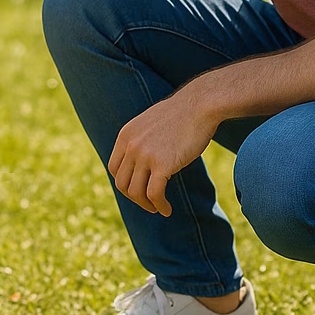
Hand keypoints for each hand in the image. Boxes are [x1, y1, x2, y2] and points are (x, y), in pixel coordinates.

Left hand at [107, 93, 215, 216]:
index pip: (114, 168)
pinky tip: (167, 210)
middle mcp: (131, 145)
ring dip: (146, 205)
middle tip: (149, 203)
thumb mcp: (151, 124)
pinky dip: (160, 206)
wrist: (200, 105)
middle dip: (135, 198)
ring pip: (136, 192)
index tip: (138, 190)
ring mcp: (145, 155)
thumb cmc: (181, 115)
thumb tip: (141, 160)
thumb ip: (141, 140)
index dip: (125, 183)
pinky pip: (154, 194)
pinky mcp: (162, 164)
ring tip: (159, 208)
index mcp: (126, 135)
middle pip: (122, 183)